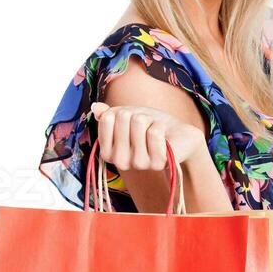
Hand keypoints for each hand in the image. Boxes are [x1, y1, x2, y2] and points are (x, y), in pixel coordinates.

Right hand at [90, 101, 205, 170]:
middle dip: (137, 114)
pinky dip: (161, 125)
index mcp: (108, 152)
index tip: (128, 121)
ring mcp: (139, 164)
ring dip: (150, 119)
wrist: (177, 135)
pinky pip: (154, 132)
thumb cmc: (149, 126)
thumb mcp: (126, 117)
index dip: (120, 112)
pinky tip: (164, 135)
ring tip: (154, 129)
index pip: (107, 118)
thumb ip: (108, 114)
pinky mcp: (158, 162)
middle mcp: (121, 162)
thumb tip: (95, 107)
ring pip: (139, 123)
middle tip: (145, 125)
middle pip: (123, 117)